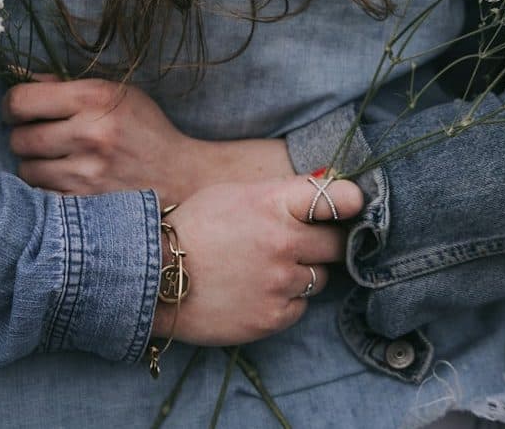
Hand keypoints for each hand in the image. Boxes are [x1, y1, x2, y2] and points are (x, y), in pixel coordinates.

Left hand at [2, 77, 293, 203]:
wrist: (182, 179)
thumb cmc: (146, 132)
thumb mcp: (118, 95)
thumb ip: (69, 87)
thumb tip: (23, 80)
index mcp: (94, 98)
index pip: (20, 100)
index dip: (12, 106)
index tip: (19, 112)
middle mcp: (89, 134)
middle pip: (18, 138)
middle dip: (25, 137)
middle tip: (41, 139)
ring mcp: (86, 174)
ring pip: (26, 170)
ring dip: (35, 166)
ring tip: (58, 163)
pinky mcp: (86, 205)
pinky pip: (41, 197)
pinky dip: (47, 191)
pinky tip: (66, 183)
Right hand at [153, 176, 364, 345]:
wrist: (153, 277)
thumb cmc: (192, 228)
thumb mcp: (233, 194)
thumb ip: (279, 194)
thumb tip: (324, 186)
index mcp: (273, 203)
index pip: (338, 198)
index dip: (351, 202)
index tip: (352, 206)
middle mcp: (283, 242)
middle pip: (337, 243)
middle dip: (324, 242)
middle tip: (302, 244)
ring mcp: (280, 282)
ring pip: (319, 277)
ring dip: (301, 273)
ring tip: (266, 270)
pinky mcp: (273, 317)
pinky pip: (300, 307)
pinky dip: (285, 301)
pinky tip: (256, 292)